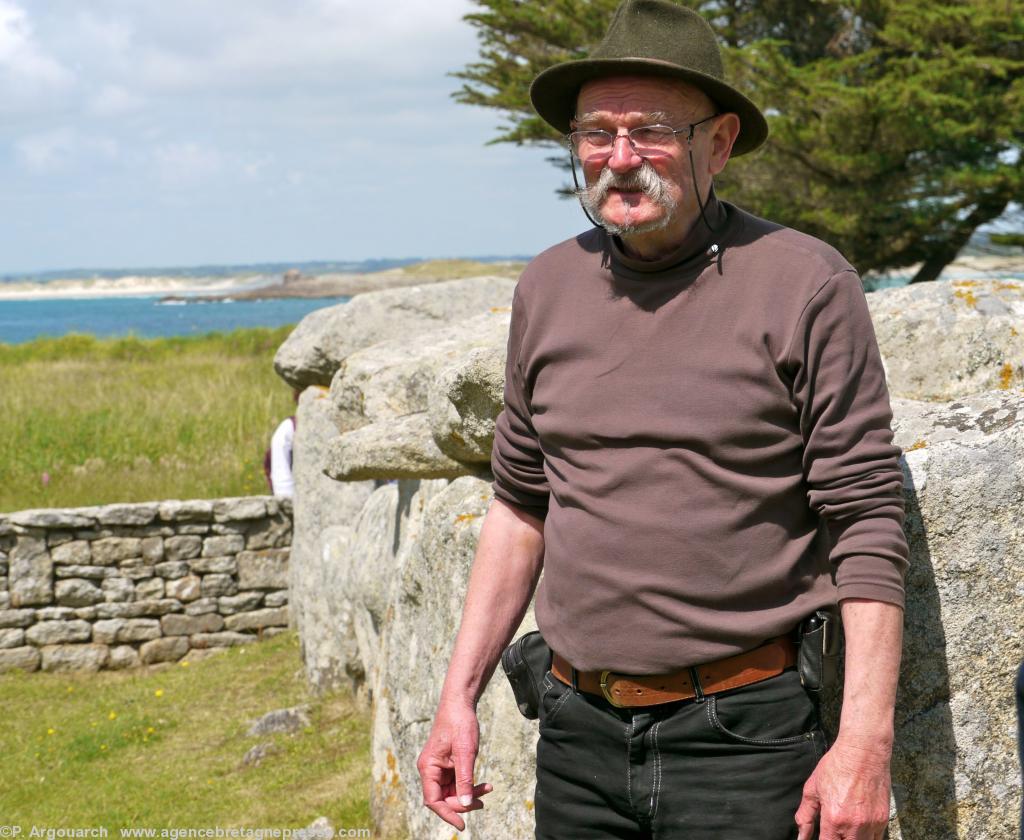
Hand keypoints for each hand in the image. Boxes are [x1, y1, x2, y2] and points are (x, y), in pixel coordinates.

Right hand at [416, 700, 493, 830]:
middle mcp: (430, 770)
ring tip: (488, 789)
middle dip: (463, 803)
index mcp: (428, 767)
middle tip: (482, 801)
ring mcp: (439, 768)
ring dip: (469, 794)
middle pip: (443, 799)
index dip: (447, 814)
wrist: (460, 704)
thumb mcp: (465, 752)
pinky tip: (485, 785)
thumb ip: (464, 779)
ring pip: (452, 792)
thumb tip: (464, 804)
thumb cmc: (459, 724)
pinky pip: (458, 783)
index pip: (433, 800)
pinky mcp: (448, 766)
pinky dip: (470, 786)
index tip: (461, 825)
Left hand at [795, 738, 891, 839]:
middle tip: (833, 833)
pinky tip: (858, 829)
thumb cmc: (836, 767)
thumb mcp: (813, 789)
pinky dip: (866, 838)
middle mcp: (854, 826)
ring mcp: (871, 824)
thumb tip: (801, 836)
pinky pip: (877, 839)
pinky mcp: (883, 820)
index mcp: (834, 818)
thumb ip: (805, 816)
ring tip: (845, 831)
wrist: (863, 752)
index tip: (821, 838)